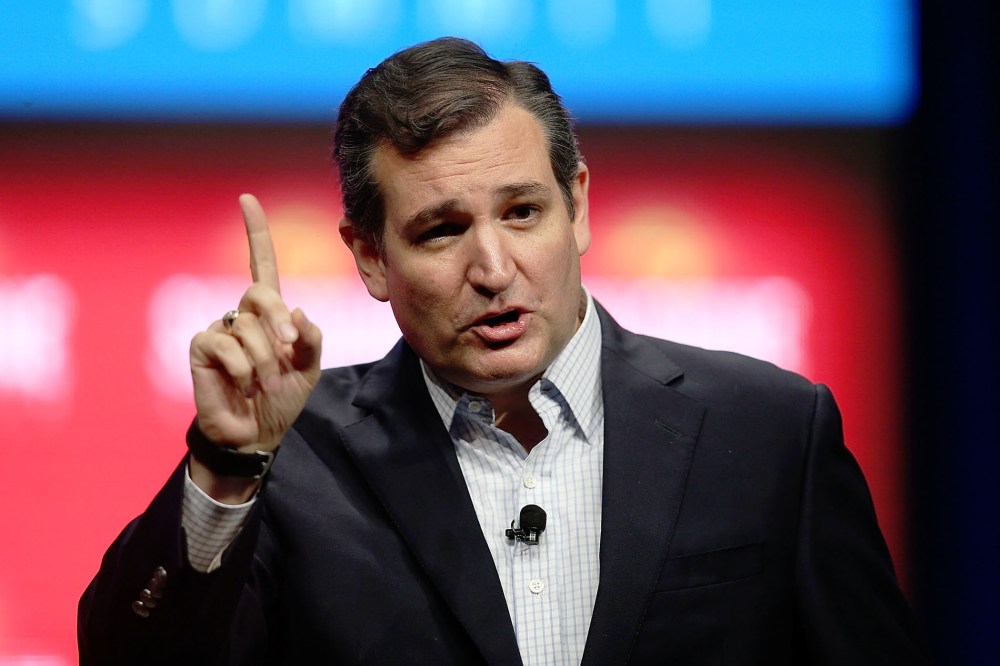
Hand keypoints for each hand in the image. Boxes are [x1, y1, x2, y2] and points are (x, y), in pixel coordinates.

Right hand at [188, 194, 321, 496]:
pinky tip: (243, 384)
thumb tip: (298, 310)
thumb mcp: (308, 368)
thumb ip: (310, 338)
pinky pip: (226, 343)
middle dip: (279, 320)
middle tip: (290, 348)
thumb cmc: (281, 399)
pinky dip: (244, 367)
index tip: (247, 199)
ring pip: (247, 325)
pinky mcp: (202, 347)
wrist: (257, 435)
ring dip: (266, 358)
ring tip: (265, 382)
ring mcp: (220, 329)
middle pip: (260, 292)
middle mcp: (242, 315)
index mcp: (269, 315)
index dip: (255, 233)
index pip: (260, 265)